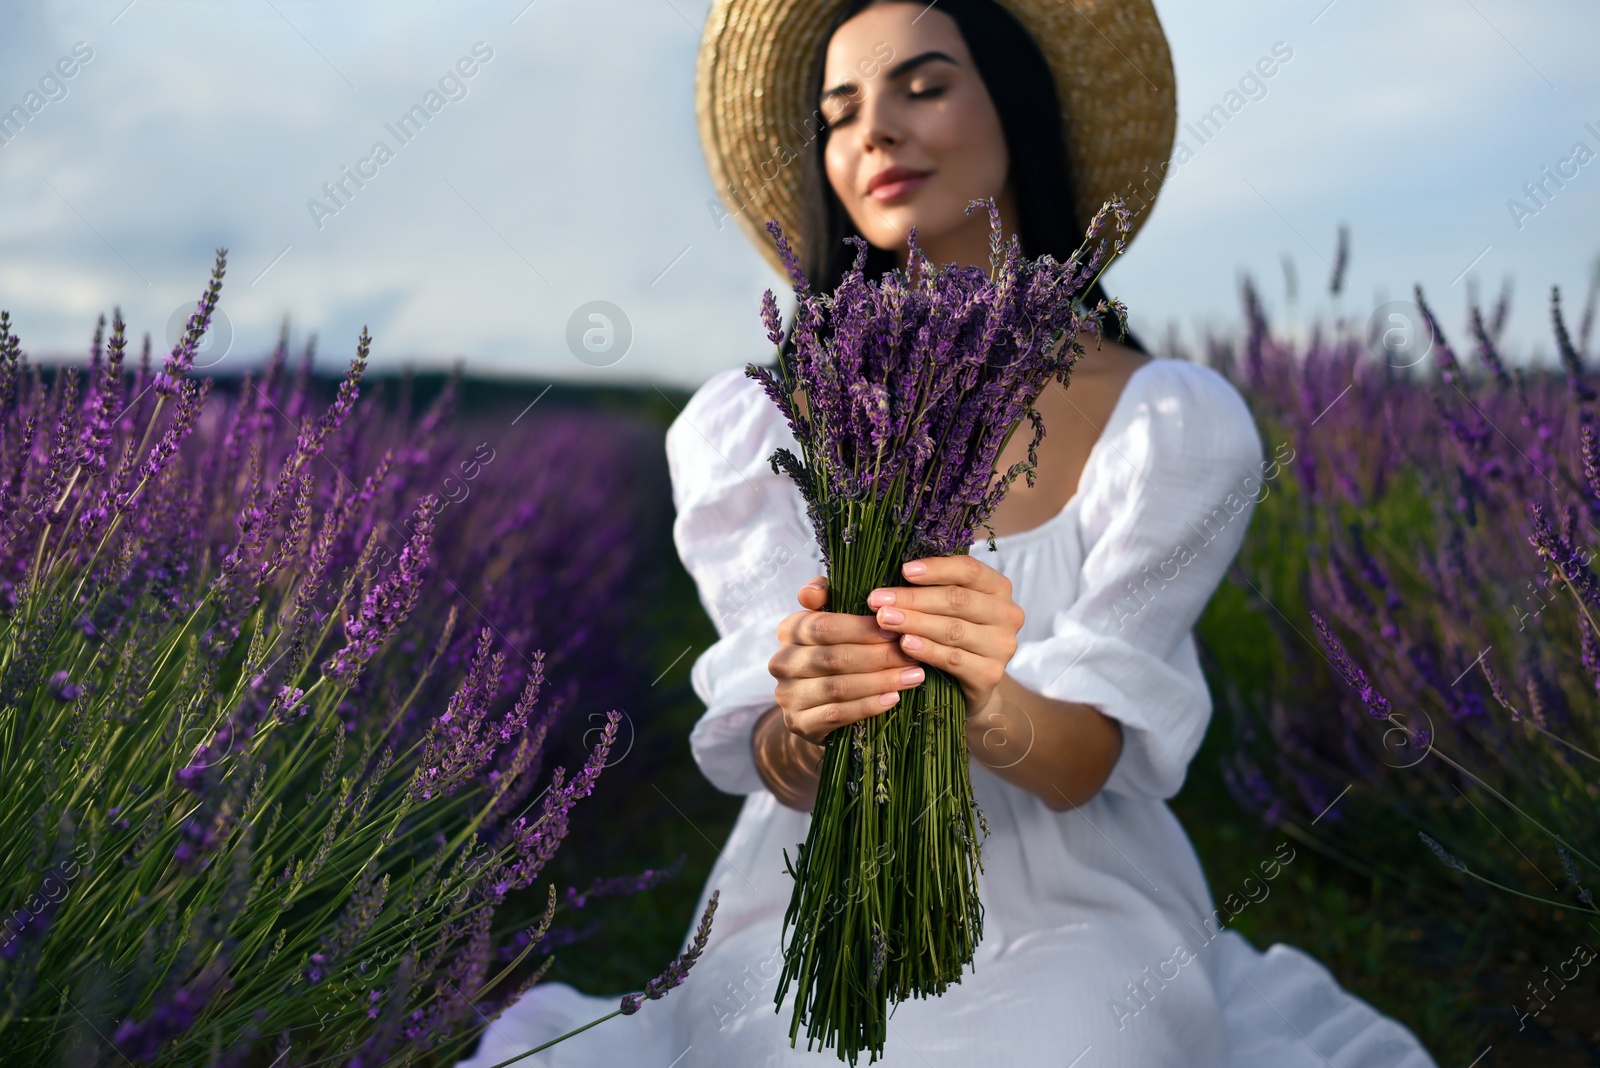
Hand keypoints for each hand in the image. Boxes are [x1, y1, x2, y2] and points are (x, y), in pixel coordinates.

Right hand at [768, 576, 927, 745]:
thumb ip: (830, 599)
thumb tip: (818, 589)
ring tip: (914, 675)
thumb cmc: (834, 655)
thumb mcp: (832, 624)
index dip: (863, 628)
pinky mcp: (799, 723)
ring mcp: (788, 696)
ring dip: (881, 680)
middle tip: (913, 655)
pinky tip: (893, 698)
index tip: (898, 629)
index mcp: (789, 630)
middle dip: (879, 655)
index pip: (825, 626)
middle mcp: (782, 662)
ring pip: (839, 686)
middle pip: (835, 657)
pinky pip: (838, 713)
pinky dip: (869, 705)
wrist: (816, 709)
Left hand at [866, 556, 1023, 715]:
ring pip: (953, 629)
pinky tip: (904, 645)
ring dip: (914, 623)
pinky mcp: (991, 674)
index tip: (903, 570)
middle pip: (957, 600)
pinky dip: (926, 650)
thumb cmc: (955, 634)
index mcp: (998, 588)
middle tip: (878, 600)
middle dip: (913, 598)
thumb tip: (891, 584)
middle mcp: (1008, 614)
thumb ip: (932, 590)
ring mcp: (1002, 646)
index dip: (936, 569)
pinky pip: (953, 659)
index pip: (969, 570)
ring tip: (884, 620)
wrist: (971, 684)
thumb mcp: (950, 607)